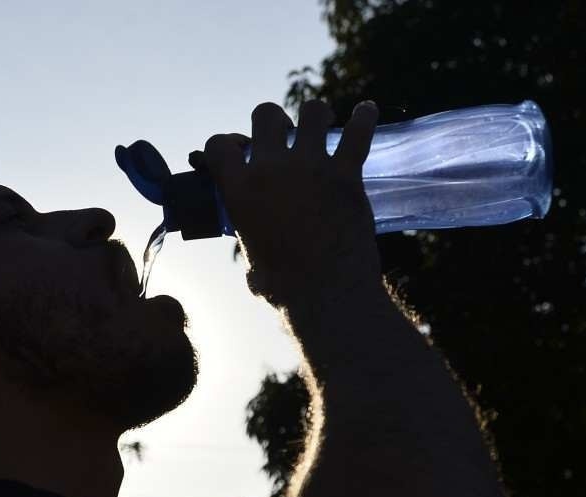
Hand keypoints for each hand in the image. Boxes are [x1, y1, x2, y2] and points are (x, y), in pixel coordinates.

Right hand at [194, 99, 381, 307]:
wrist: (326, 295)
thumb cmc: (284, 288)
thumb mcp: (252, 260)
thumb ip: (252, 243)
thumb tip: (256, 263)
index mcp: (239, 189)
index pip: (218, 144)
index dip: (225, 144)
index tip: (238, 150)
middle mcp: (271, 168)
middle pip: (266, 113)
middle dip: (273, 121)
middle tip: (284, 137)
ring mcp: (310, 167)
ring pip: (312, 112)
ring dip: (315, 115)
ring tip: (321, 124)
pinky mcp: (346, 175)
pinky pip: (358, 133)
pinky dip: (364, 119)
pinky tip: (367, 111)